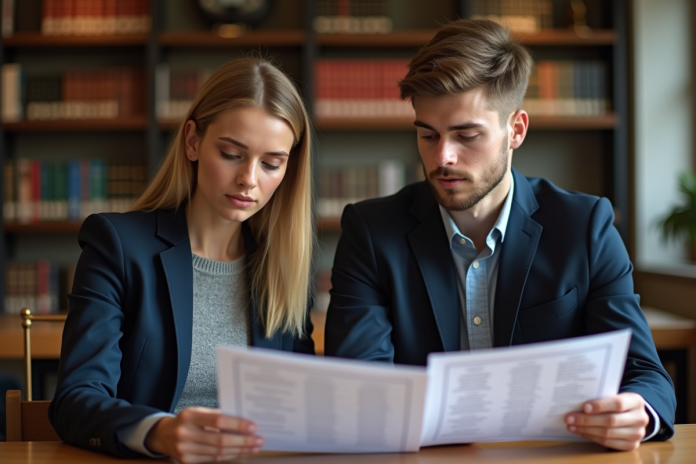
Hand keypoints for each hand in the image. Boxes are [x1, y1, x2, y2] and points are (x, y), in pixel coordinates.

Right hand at [144, 407, 262, 462]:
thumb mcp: (198, 411)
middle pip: (220, 440)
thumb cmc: (187, 420)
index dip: (237, 425)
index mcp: (190, 416)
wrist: (163, 435)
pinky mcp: (187, 461)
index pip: (218, 421)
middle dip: (243, 441)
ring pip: (218, 453)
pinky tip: (240, 452)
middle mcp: (185, 433)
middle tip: (259, 440)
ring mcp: (185, 450)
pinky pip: (213, 459)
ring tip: (254, 447)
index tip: (253, 427)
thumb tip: (243, 421)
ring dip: (239, 451)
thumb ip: (217, 415)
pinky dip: (229, 456)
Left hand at [565, 392, 649, 450]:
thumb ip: (602, 397)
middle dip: (587, 420)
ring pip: (608, 433)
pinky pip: (608, 443)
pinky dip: (592, 437)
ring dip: (586, 430)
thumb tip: (576, 401)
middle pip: (610, 420)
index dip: (600, 406)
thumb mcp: (615, 395)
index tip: (584, 407)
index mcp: (636, 401)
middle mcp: (640, 418)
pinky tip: (582, 432)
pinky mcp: (632, 445)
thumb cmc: (618, 402)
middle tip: (570, 418)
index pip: (618, 403)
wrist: (633, 415)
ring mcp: (637, 434)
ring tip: (572, 426)